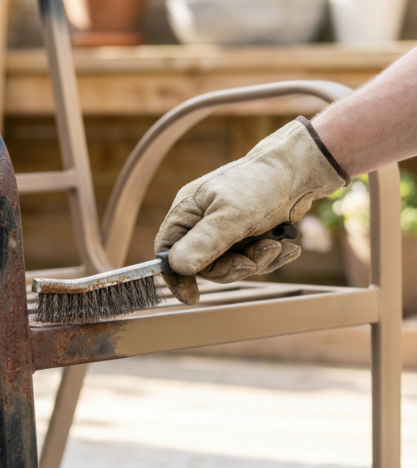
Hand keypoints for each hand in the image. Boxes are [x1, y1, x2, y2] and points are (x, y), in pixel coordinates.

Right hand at [154, 118, 347, 283]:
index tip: (192, 296)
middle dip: (233, 267)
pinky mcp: (246, 236)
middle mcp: (202, 223)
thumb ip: (204, 242)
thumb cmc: (260, 183)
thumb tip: (177, 267)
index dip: (177, 276)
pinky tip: (287, 248)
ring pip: (230, 265)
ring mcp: (224, 231)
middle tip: (253, 260)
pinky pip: (250, 260)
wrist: (299, 171)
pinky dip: (269, 258)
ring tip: (276, 246)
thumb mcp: (231, 215)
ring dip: (257, 262)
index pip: (168, 251)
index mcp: (187, 212)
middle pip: (204, 266)